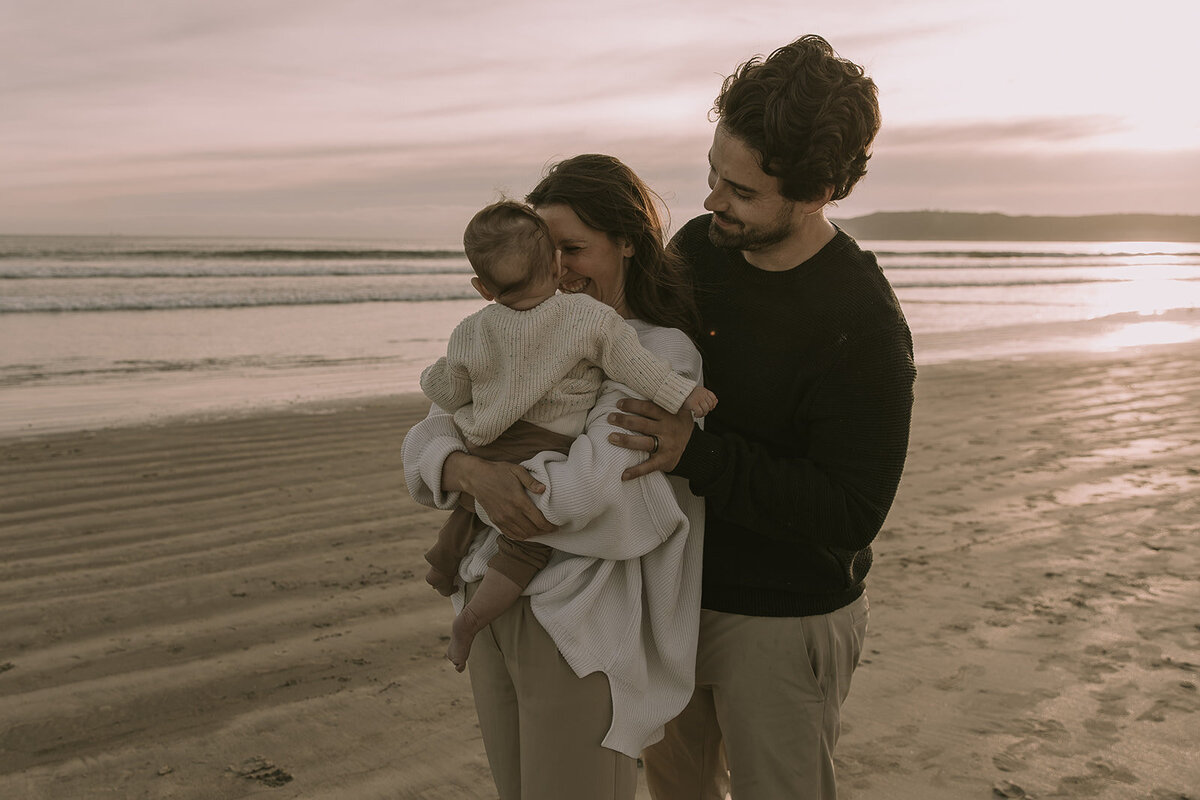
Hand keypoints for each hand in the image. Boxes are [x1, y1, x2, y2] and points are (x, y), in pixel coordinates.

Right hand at [443, 452, 557, 539]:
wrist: (476, 477)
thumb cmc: (498, 471)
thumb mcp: (517, 470)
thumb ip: (531, 481)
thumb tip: (544, 489)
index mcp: (519, 501)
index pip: (539, 521)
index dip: (549, 526)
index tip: (556, 526)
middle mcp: (511, 513)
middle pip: (532, 530)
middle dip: (544, 532)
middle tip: (550, 529)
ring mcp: (502, 518)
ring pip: (522, 534)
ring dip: (533, 535)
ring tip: (540, 531)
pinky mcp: (495, 521)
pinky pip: (510, 534)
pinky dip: (520, 536)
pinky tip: (526, 532)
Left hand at [606, 398, 695, 480]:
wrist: (696, 448)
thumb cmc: (679, 425)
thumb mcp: (679, 410)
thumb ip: (665, 400)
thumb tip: (646, 383)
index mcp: (669, 416)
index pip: (649, 408)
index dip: (633, 405)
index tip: (619, 404)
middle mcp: (667, 430)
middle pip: (643, 424)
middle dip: (624, 420)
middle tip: (610, 417)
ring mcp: (666, 446)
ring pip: (643, 443)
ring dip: (626, 441)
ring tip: (610, 437)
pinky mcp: (664, 461)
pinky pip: (649, 467)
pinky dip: (636, 472)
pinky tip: (623, 475)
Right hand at [684, 385, 717, 417]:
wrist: (676, 392)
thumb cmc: (686, 394)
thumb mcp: (698, 392)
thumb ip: (707, 396)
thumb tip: (716, 402)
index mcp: (703, 390)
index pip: (713, 398)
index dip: (713, 404)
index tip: (710, 408)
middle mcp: (701, 394)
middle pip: (710, 405)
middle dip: (707, 410)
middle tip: (702, 412)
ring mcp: (698, 398)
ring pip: (706, 409)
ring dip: (703, 414)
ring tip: (699, 414)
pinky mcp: (693, 403)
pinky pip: (700, 412)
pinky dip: (699, 415)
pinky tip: (695, 415)